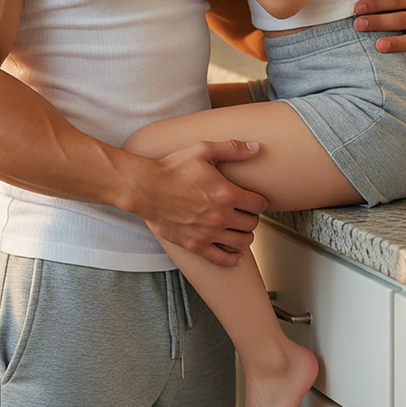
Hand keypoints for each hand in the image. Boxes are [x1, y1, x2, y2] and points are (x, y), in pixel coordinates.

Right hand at [135, 140, 269, 265]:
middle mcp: (221, 216)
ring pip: (242, 242)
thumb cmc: (172, 168)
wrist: (146, 189)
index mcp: (227, 194)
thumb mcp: (202, 151)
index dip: (260, 202)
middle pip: (252, 224)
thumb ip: (232, 149)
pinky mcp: (196, 245)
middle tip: (245, 213)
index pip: (259, 204)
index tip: (254, 200)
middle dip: (252, 218)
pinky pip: (222, 259)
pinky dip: (233, 259)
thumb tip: (256, 148)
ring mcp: (209, 233)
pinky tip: (236, 255)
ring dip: (245, 236)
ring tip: (239, 230)